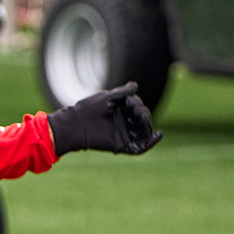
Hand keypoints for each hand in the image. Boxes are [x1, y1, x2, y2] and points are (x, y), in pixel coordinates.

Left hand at [47, 82, 162, 155]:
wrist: (75, 125)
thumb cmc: (88, 109)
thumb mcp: (108, 98)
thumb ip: (123, 92)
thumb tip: (136, 85)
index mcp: (120, 110)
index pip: (137, 107)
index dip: (138, 104)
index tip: (130, 103)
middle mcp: (123, 122)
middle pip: (142, 119)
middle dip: (144, 114)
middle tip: (136, 112)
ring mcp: (123, 134)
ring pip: (143, 132)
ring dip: (147, 126)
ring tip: (143, 120)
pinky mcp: (121, 146)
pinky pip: (139, 147)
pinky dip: (150, 143)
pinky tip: (158, 135)